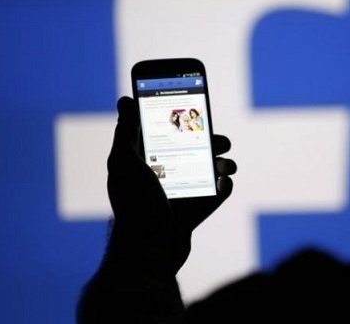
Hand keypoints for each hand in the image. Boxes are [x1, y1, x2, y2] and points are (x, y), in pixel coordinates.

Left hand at [104, 96, 235, 274]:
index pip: (170, 131)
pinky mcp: (197, 209)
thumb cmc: (132, 205)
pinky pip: (218, 193)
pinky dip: (224, 186)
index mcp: (150, 160)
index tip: (198, 108)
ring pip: (211, 169)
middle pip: (196, 149)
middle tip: (222, 141)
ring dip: (223, 163)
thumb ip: (126, 131)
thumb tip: (125, 100)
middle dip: (213, 141)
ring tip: (225, 166)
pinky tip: (223, 183)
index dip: (185, 118)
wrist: (147, 250)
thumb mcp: (124, 163)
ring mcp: (184, 191)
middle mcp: (167, 173)